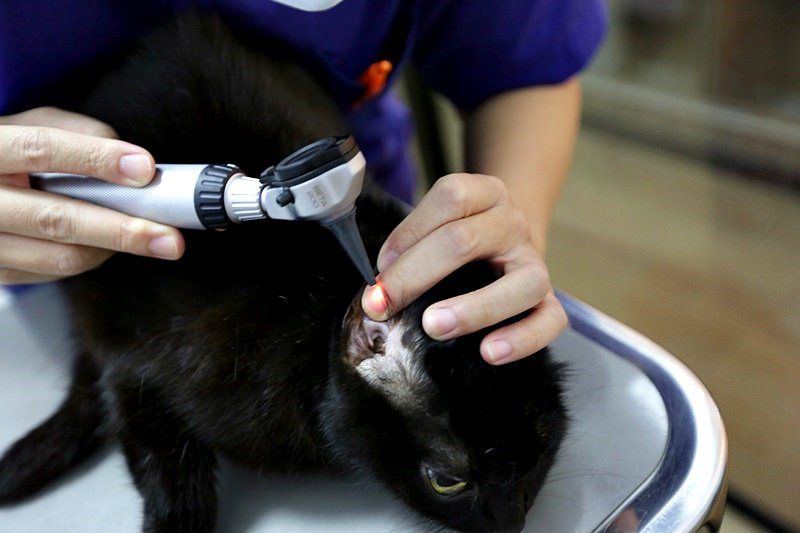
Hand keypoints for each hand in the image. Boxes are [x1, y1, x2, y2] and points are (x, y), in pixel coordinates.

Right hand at [0, 107, 183, 284]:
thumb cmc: (6, 151)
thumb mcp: (31, 124)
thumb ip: (79, 133)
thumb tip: (132, 160)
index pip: (41, 151)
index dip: (96, 159)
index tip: (144, 170)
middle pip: (55, 220)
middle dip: (122, 230)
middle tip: (169, 237)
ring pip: (61, 256)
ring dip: (115, 248)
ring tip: (150, 238)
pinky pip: (55, 272)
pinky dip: (92, 257)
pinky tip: (107, 242)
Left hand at [361, 173, 566, 364]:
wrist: (509, 247)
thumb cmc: (460, 241)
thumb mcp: (438, 225)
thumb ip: (411, 246)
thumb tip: (380, 293)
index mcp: (485, 193)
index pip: (450, 198)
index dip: (408, 233)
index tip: (378, 271)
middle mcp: (513, 223)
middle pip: (466, 241)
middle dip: (416, 275)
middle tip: (382, 305)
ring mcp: (535, 262)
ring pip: (521, 282)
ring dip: (474, 307)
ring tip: (434, 327)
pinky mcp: (550, 301)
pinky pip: (550, 321)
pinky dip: (522, 339)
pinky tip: (489, 353)